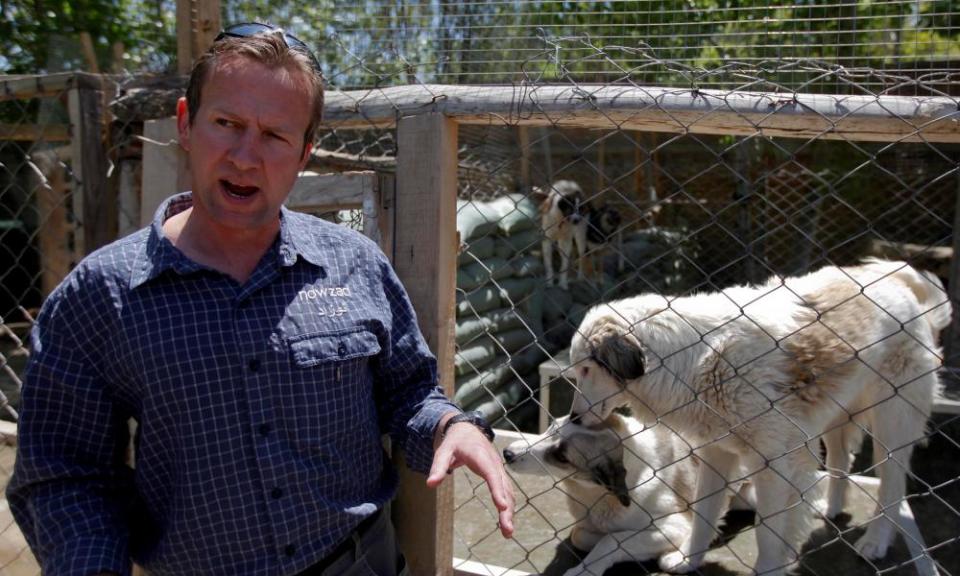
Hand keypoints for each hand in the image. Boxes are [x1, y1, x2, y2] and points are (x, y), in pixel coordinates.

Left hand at [426, 415, 514, 537]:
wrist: (468, 430)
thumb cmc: (455, 442)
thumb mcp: (443, 451)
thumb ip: (438, 467)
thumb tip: (430, 484)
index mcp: (482, 457)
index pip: (492, 475)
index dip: (497, 491)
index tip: (502, 506)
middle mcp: (494, 464)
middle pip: (504, 488)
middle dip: (506, 509)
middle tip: (507, 530)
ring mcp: (498, 470)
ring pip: (508, 492)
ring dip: (509, 511)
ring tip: (507, 532)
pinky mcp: (498, 475)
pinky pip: (506, 491)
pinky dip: (508, 506)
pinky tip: (506, 520)